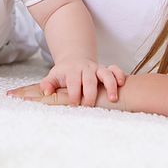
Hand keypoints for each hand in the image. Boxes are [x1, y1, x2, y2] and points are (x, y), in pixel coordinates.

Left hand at [7, 79, 126, 110]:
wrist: (74, 60)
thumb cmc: (63, 74)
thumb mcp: (53, 77)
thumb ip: (48, 84)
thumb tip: (46, 92)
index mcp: (71, 71)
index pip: (73, 82)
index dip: (74, 94)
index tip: (74, 105)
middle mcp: (85, 69)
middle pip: (89, 80)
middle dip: (90, 94)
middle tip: (89, 107)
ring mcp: (97, 68)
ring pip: (106, 73)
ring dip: (110, 85)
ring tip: (113, 99)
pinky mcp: (106, 69)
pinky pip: (115, 69)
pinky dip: (119, 75)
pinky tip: (121, 85)